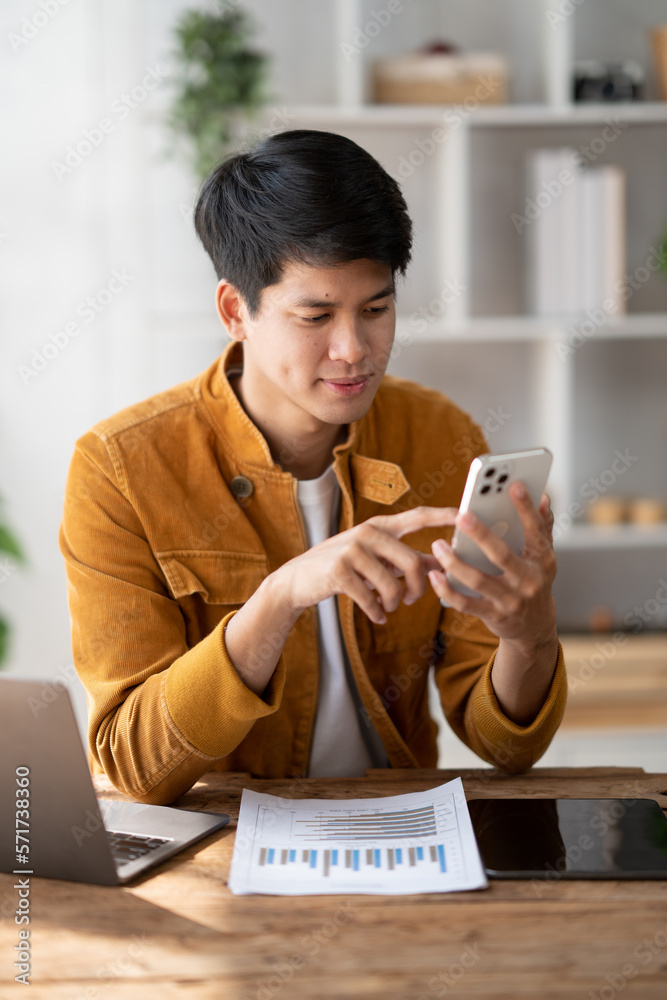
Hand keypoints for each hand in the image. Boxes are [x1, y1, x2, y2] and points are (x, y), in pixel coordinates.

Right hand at [275, 505, 453, 624]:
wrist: (298, 579)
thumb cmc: (343, 568)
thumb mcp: (374, 558)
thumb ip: (405, 558)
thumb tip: (440, 562)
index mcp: (380, 526)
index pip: (418, 517)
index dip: (444, 515)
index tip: (467, 515)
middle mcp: (367, 532)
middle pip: (412, 561)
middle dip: (419, 588)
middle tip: (411, 601)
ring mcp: (352, 550)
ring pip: (393, 584)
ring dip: (395, 603)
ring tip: (389, 607)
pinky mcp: (339, 571)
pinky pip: (371, 598)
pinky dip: (377, 612)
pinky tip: (376, 615)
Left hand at [427, 482, 557, 650]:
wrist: (534, 628)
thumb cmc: (534, 581)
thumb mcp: (543, 557)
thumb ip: (542, 527)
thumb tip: (544, 496)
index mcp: (542, 560)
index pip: (535, 530)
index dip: (526, 508)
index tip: (514, 485)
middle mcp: (529, 581)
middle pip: (502, 555)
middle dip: (481, 534)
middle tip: (461, 515)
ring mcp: (511, 601)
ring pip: (479, 580)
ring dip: (455, 562)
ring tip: (438, 544)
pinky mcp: (493, 616)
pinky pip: (466, 603)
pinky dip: (448, 590)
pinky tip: (434, 575)